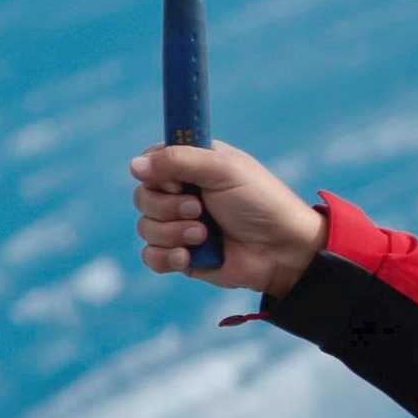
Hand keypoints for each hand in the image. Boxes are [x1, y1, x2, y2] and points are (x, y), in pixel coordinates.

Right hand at [130, 141, 326, 297]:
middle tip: (199, 208)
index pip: (151, 162)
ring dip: (174, 232)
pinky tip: (189, 257)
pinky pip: (150, 256)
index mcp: (195, 166)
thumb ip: (179, 160)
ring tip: (205, 234)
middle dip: (167, 206)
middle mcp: (184, 193)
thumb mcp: (224, 170)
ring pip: (145, 227)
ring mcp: (181, 225)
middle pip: (142, 196)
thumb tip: (134, 165)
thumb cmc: (260, 203)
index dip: (158, 173)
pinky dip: (167, 257)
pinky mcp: (182, 255)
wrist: (283, 251)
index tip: (179, 180)